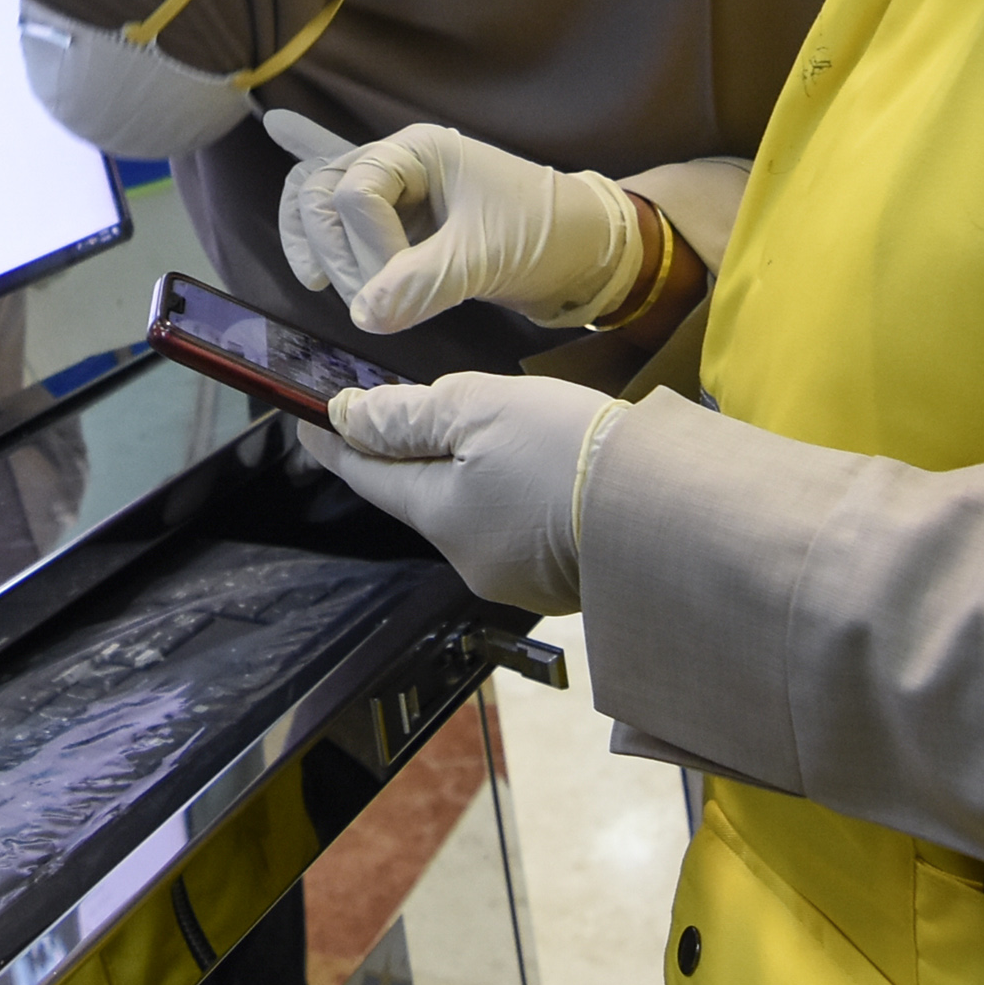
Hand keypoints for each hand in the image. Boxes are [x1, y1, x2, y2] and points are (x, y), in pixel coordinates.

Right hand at [264, 111, 639, 332]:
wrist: (587, 252)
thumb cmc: (546, 236)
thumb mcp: (484, 258)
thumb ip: (423, 284)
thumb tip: (364, 314)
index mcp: (419, 151)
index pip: (354, 194)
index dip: (364, 248)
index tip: (397, 286)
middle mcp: (400, 163)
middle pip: (320, 191)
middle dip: (329, 251)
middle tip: (358, 300)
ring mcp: (398, 193)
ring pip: (323, 201)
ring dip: (316, 244)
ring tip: (319, 282)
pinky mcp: (401, 224)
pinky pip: (346, 198)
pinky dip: (311, 160)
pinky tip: (277, 126)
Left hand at [292, 373, 621, 612]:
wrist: (675, 509)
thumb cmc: (575, 454)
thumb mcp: (478, 409)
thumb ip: (407, 415)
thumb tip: (350, 418)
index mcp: (440, 519)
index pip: (369, 476)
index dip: (336, 443)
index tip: (308, 421)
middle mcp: (471, 559)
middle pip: (422, 496)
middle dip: (411, 454)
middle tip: (399, 408)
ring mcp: (520, 576)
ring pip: (473, 511)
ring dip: (471, 473)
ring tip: (498, 431)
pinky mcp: (565, 576)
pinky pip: (519, 526)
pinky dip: (516, 494)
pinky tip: (544, 468)